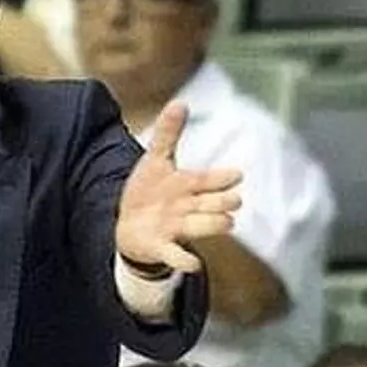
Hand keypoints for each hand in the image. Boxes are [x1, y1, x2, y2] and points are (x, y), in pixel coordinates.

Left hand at [115, 102, 241, 272]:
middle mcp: (187, 208)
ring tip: (227, 223)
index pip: (207, 179)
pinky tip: (194, 264)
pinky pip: (175, 255)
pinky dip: (184, 260)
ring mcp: (176, 228)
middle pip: (211, 205)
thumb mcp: (155, 160)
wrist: (130, 227)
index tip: (236, 175)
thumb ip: (168, 133)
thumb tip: (180, 102)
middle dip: (223, 202)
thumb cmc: (150, 191)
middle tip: (235, 200)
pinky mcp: (162, 247)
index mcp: (187, 186)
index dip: (220, 178)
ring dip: (214, 225)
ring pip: (201, 228)